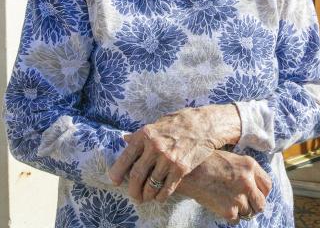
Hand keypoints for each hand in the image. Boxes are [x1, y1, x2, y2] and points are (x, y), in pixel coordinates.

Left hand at [109, 104, 240, 202]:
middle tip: (133, 195)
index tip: (115, 181)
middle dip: (132, 190)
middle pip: (136, 176)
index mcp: (145, 135)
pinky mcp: (181, 168)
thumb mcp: (157, 124)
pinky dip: (160, 196)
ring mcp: (168, 158)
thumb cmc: (179, 122)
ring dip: (146, 195)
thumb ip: (142, 135)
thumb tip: (125, 140)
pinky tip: (159, 196)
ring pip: (151, 185)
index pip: (125, 158)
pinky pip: (166, 189)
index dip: (117, 173)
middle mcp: (155, 147)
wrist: (204, 125)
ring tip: (146, 197)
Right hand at [177, 150, 271, 223]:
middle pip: (261, 204)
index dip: (262, 192)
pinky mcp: (229, 210)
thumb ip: (245, 171)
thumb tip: (253, 185)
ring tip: (226, 200)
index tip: (255, 194)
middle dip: (253, 205)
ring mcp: (239, 197)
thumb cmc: (206, 161)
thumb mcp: (231, 158)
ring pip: (248, 213)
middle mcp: (247, 181)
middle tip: (243, 203)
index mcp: (249, 165)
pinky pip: (236, 219)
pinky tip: (219, 204)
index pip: (268, 186)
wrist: (187, 171)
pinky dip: (229, 215)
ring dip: (240, 210)